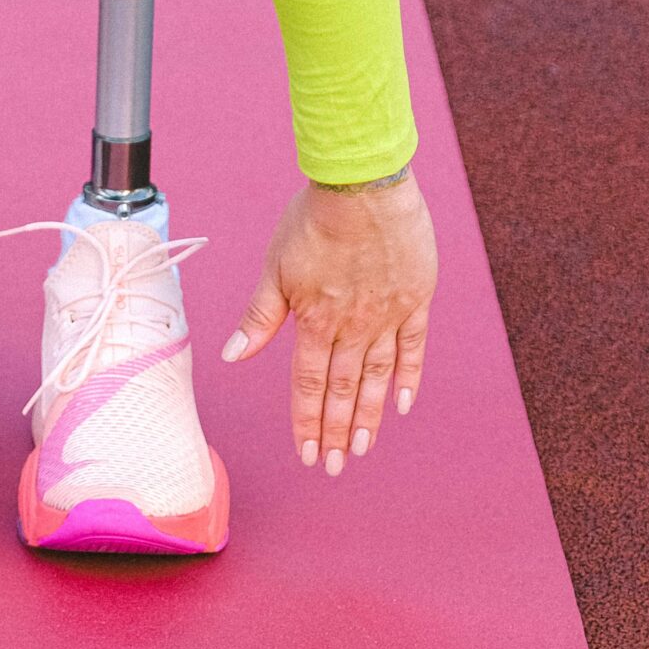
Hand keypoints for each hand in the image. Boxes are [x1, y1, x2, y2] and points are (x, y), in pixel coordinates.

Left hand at [221, 172, 438, 474]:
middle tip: (334, 466)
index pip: (308, 385)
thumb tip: (233, 356)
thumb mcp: (276, 267)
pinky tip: (403, 403)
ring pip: (377, 376)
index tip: (306, 453)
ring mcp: (388, 314)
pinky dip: (409, 376)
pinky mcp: (415, 297)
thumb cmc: (314, 219)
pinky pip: (413, 346)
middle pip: (342, 390)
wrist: (364, 182)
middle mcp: (353, 326)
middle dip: (336, 432)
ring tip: (363, 448)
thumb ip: (260, 318)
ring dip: (369, 415)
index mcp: (316, 321)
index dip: (306, 422)